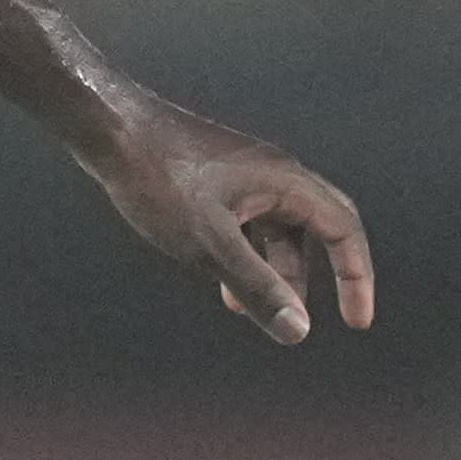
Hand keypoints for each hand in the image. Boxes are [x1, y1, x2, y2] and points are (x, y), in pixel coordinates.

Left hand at [76, 99, 374, 344]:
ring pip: (272, 230)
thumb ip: (257, 287)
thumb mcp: (210, 244)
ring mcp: (240, 173)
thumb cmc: (157, 178)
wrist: (103, 128)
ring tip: (248, 310)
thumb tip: (299, 331)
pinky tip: (220, 283)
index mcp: (285, 181)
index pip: (345, 229)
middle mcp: (271, 173)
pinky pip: (244, 222)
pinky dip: (241, 254)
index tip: (355, 322)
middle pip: (313, 231)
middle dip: (309, 278)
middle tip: (301, 318)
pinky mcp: (210, 178)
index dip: (357, 276)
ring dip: (268, 271)